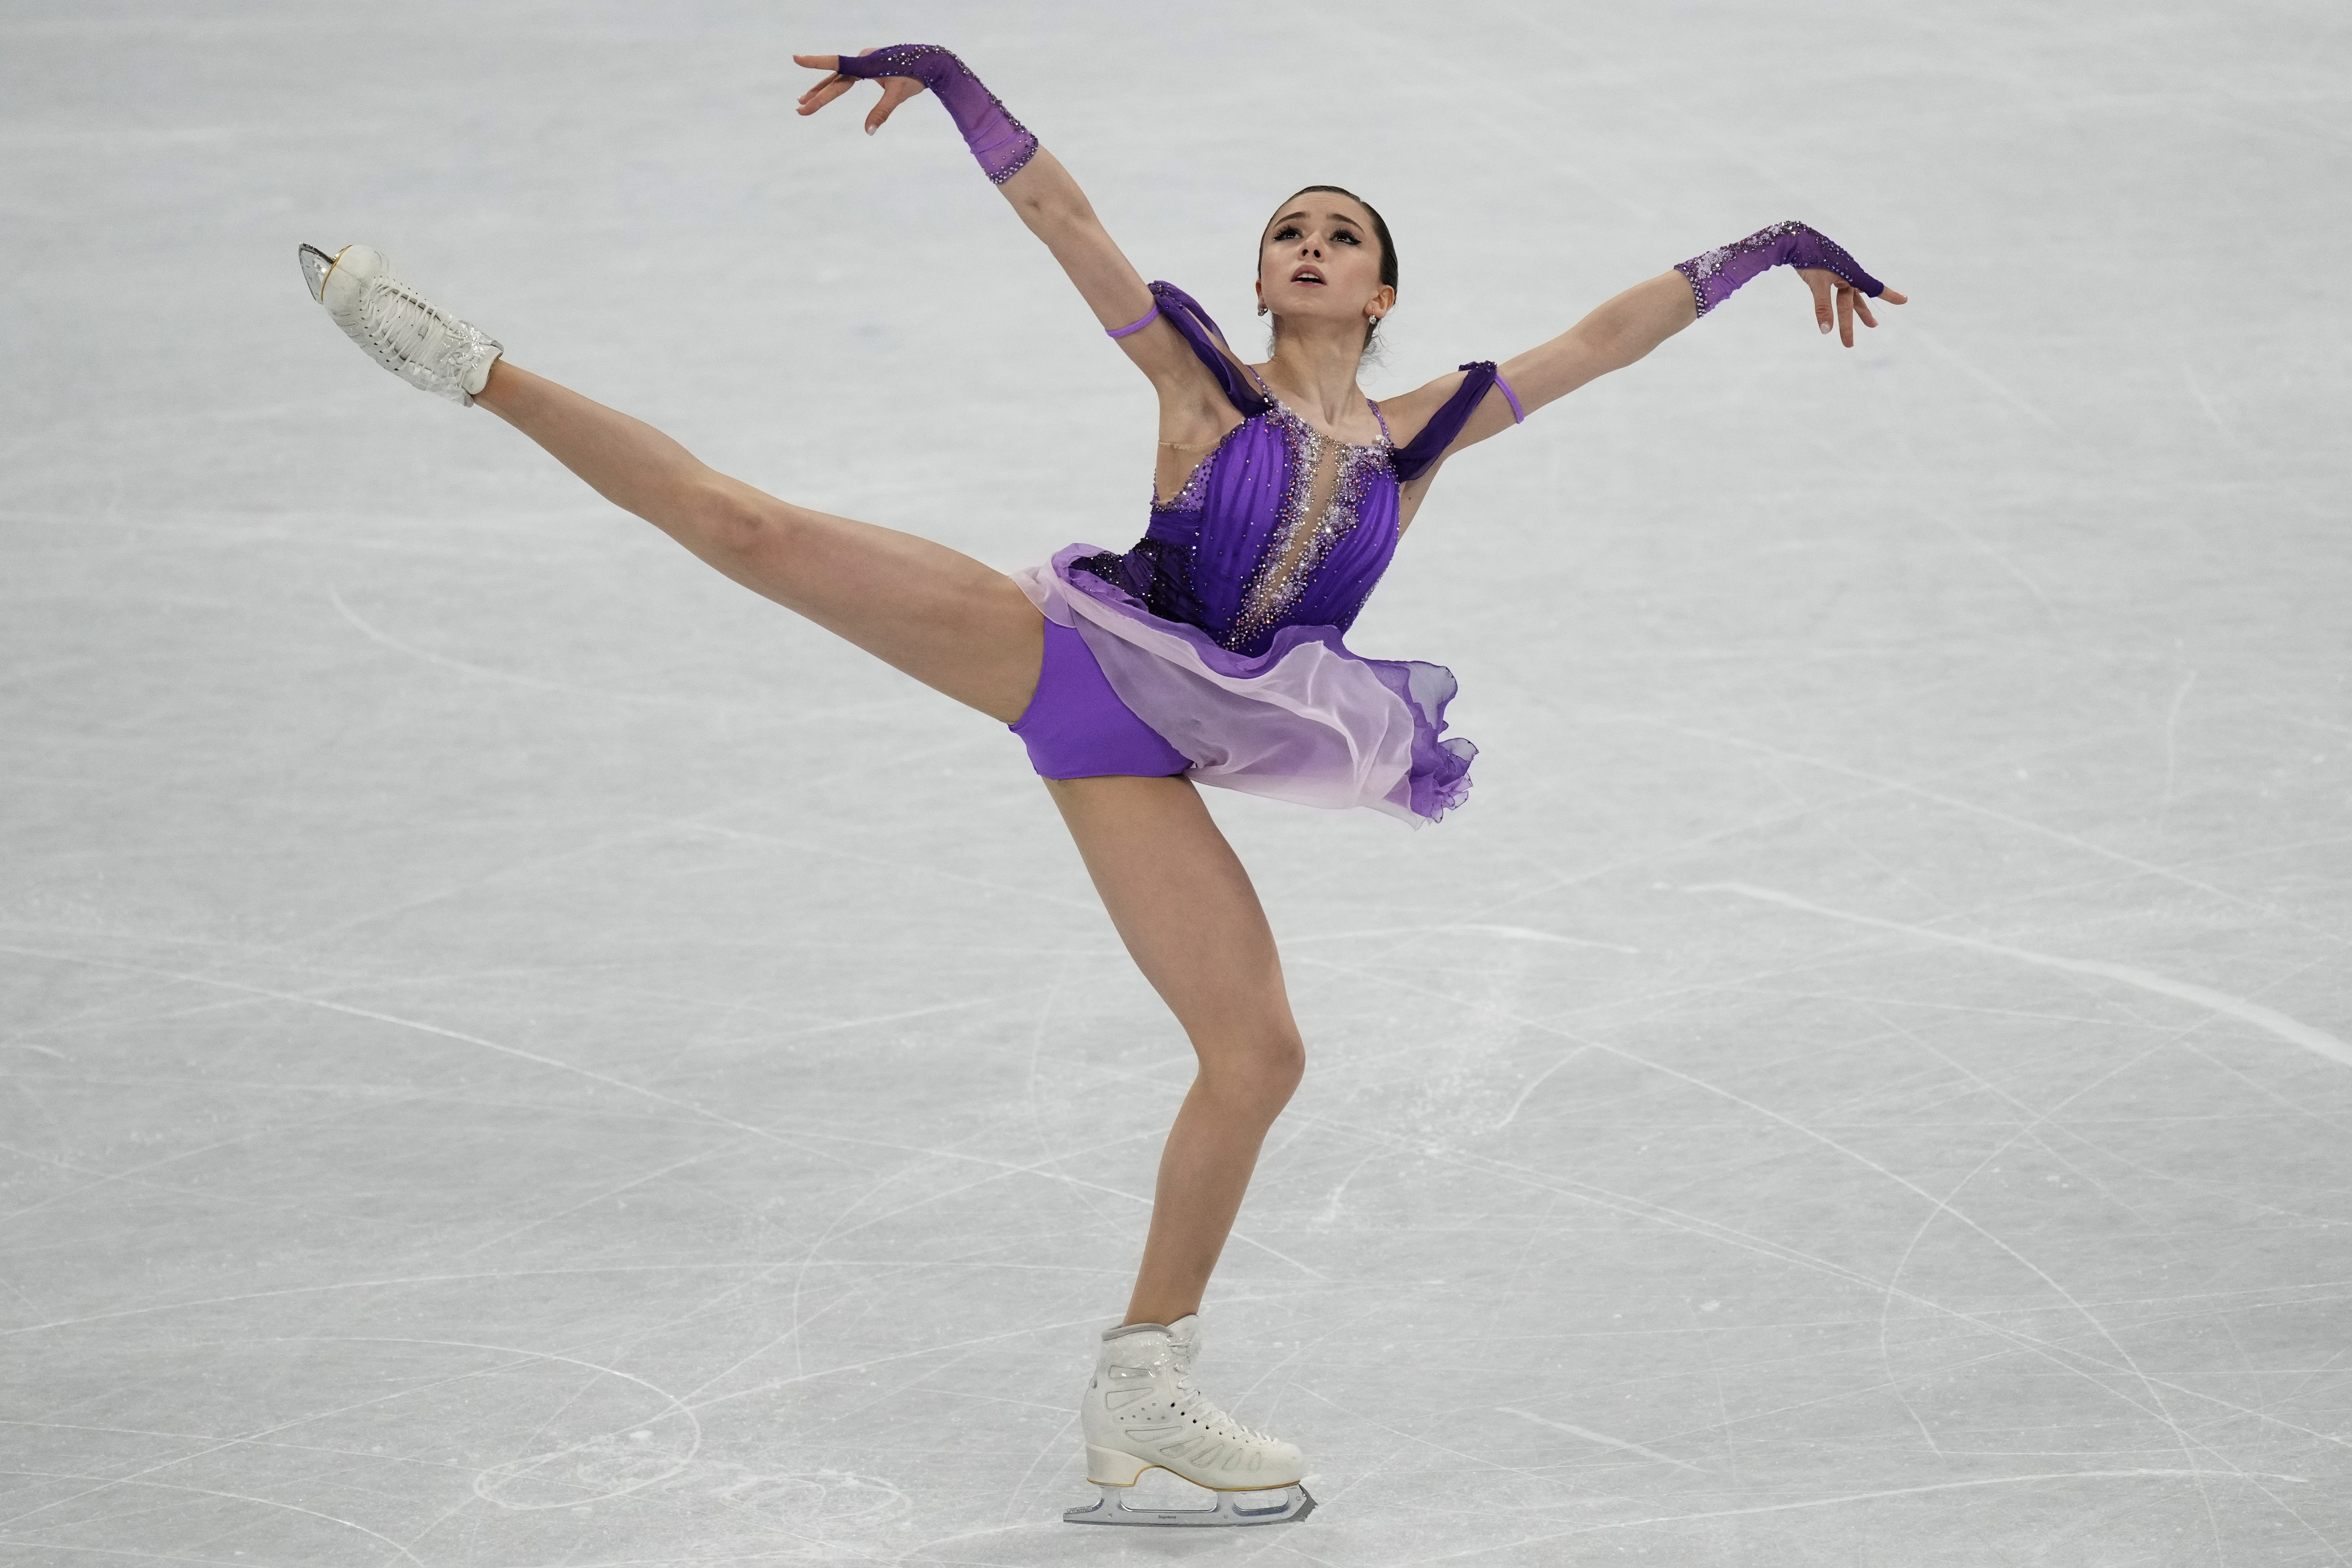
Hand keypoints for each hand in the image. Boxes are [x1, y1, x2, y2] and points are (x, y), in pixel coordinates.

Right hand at [792, 51, 927, 133]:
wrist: (932, 62)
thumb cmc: (916, 76)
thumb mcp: (899, 95)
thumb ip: (882, 112)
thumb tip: (868, 132)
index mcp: (866, 63)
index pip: (836, 64)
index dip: (815, 63)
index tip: (796, 59)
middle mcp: (862, 59)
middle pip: (835, 79)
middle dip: (817, 95)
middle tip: (800, 109)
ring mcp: (865, 60)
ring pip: (839, 77)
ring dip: (822, 89)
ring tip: (803, 99)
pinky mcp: (871, 64)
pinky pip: (848, 75)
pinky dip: (836, 83)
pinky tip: (829, 90)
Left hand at [1799, 268, 1907, 346]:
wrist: (1794, 239)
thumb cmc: (1808, 258)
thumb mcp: (1818, 284)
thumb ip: (1823, 307)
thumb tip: (1827, 331)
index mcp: (1850, 272)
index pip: (1873, 287)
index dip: (1889, 295)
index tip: (1904, 301)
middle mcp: (1847, 271)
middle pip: (1855, 298)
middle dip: (1862, 315)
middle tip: (1874, 327)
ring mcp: (1837, 271)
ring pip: (1848, 295)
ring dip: (1854, 311)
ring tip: (1869, 323)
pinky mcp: (1827, 271)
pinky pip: (1838, 289)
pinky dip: (1839, 300)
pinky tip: (1840, 304)